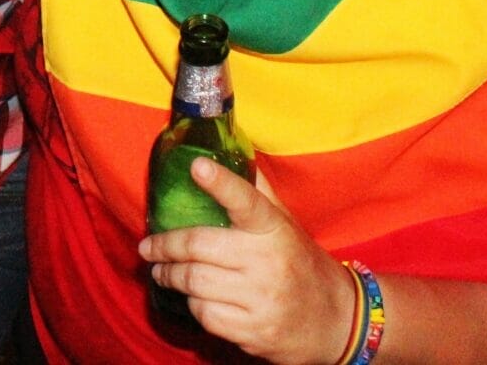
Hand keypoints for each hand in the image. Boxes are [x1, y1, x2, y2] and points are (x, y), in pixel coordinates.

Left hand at [138, 158, 354, 364]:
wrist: (338, 320)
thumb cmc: (301, 263)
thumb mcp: (285, 224)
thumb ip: (257, 193)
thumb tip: (226, 155)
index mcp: (275, 230)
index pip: (247, 201)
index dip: (221, 182)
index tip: (197, 166)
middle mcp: (268, 262)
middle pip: (199, 247)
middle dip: (165, 247)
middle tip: (149, 247)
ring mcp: (262, 299)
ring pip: (195, 282)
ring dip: (170, 276)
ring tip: (161, 271)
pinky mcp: (254, 331)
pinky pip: (205, 314)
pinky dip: (192, 304)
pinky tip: (192, 297)